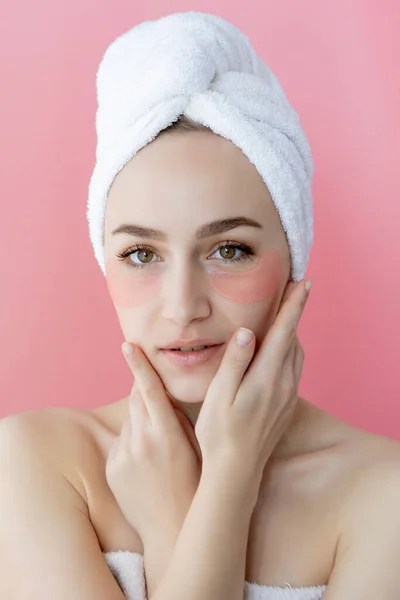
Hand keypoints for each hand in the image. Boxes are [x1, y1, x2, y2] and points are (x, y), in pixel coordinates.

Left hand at [105, 345, 201, 544]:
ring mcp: (123, 456)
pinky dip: (131, 443)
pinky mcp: (112, 469)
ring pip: (128, 422)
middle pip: (135, 400)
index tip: (128, 346)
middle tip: (153, 392)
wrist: (172, 527)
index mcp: (166, 433)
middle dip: (142, 391)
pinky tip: (146, 462)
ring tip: (157, 445)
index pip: (148, 390)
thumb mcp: (195, 446)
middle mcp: (141, 441)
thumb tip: (165, 398)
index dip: (139, 365)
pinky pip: (120, 443)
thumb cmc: (194, 484)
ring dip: (140, 422)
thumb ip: (177, 419)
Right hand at [195, 278, 310, 494]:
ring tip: (283, 316)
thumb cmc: (220, 433)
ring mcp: (288, 396)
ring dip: (292, 332)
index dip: (294, 305)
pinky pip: (294, 369)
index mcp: (267, 377)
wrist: (236, 472)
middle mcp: (284, 384)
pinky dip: (289, 351)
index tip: (303, 282)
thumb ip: (234, 362)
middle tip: (291, 290)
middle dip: (294, 313)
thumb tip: (245, 331)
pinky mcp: (287, 406)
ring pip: (296, 354)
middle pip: (294, 339)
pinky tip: (277, 351)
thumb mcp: (219, 395)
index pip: (284, 332)